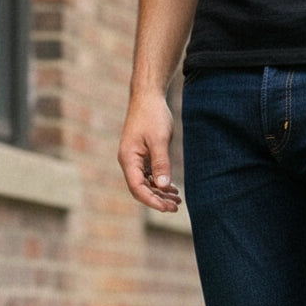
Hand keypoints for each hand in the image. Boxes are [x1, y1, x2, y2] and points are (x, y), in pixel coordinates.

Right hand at [118, 90, 182, 211]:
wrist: (148, 96)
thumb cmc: (152, 115)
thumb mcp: (159, 140)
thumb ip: (161, 163)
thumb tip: (162, 186)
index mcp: (128, 158)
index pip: (137, 188)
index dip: (152, 201)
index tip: (167, 208)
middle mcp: (129, 161)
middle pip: (141, 189)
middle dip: (157, 200)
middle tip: (176, 207)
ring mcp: (135, 159)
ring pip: (146, 184)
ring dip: (160, 193)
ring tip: (177, 200)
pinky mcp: (143, 156)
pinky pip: (150, 176)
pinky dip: (160, 183)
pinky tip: (173, 189)